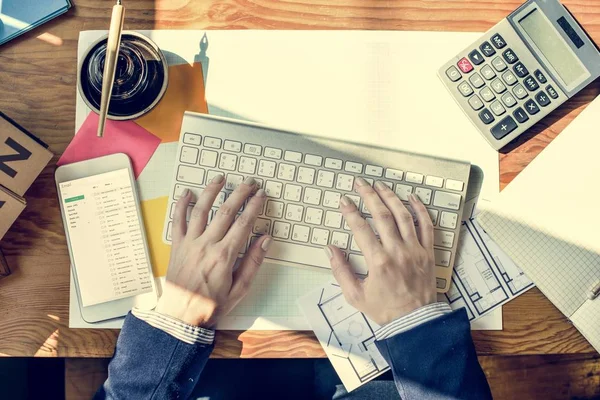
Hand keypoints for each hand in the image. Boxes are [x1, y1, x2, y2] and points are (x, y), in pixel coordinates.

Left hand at [155, 175, 270, 327]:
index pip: (244, 223)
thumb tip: (265, 239)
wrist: (181, 318)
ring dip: (212, 192)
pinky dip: (182, 205)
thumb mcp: (239, 289)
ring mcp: (190, 243)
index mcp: (224, 256)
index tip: (261, 195)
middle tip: (250, 183)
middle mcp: (206, 245)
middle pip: (226, 212)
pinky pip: (178, 221)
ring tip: (221, 178)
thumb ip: (253, 262)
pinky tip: (188, 192)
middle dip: (240, 194)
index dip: (254, 206)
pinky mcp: (177, 246)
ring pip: (201, 210)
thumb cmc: (212, 306)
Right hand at [325, 178, 436, 325]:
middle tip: (361, 183)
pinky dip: (420, 209)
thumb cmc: (384, 309)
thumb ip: (340, 270)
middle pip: (382, 215)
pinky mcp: (428, 252)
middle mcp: (397, 251)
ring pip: (403, 215)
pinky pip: (426, 226)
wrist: (414, 321)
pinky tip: (412, 197)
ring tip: (381, 185)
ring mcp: (415, 250)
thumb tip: (330, 249)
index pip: (361, 228)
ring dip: (391, 197)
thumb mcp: (355, 295)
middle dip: (369, 196)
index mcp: (378, 262)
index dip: (350, 212)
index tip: (344, 201)